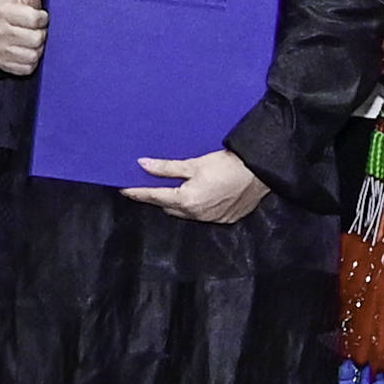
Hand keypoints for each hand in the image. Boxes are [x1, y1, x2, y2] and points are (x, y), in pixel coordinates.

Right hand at [0, 0, 45, 78]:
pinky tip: (25, 52)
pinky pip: (27, 67)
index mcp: (3, 12)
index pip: (36, 19)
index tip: (37, 17)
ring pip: (33, 54)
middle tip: (33, 30)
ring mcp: (0, 50)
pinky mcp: (3, 65)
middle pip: (37, 39)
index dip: (41, 18)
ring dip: (36, 49)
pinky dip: (29, 62)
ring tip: (29, 40)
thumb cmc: (12, 11)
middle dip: (40, 35)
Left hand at [123, 146, 268, 222]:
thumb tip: (142, 165)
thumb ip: (166, 168)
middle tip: (149, 184)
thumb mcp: (194, 164)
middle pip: (168, 207)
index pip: (153, 197)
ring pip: (184, 213)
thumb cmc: (227, 165)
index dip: (137, 192)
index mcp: (186, 200)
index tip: (123, 189)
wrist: (260, 173)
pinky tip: (198, 195)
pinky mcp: (224, 219)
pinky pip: (202, 215)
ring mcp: (211, 219)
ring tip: (173, 188)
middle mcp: (196, 214)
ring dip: (176, 203)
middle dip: (157, 197)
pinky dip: (195, 207)